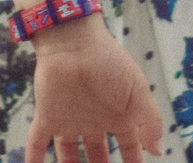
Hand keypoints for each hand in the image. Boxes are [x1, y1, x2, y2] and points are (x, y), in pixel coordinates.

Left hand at [25, 18, 167, 161]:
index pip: (128, 146)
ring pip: (68, 153)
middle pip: (97, 153)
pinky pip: (36, 142)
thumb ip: (150, 122)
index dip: (133, 160)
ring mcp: (69, 118)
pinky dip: (33, 158)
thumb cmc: (109, 63)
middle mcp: (93, 119)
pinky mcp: (47, 116)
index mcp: (116, 114)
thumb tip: (160, 151)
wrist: (74, 42)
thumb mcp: (138, 92)